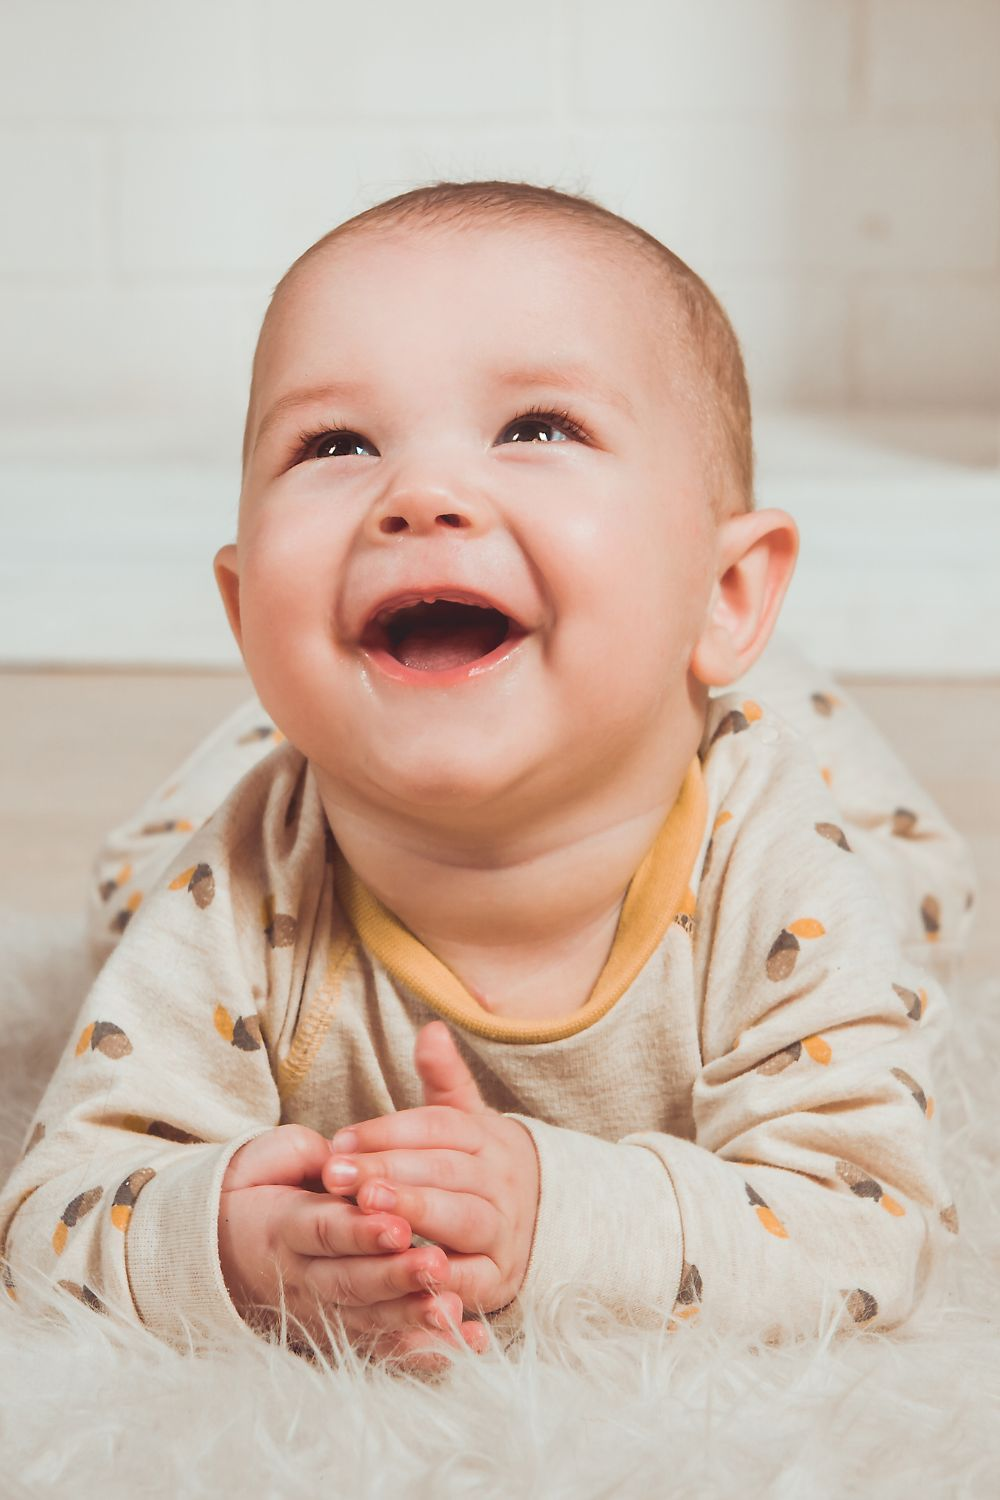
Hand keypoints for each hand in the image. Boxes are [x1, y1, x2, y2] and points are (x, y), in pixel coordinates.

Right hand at [218, 1123, 489, 1367]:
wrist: (223, 1242)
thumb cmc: (261, 1186)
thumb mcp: (274, 1161)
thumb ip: (308, 1157)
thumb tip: (342, 1157)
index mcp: (285, 1228)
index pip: (324, 1231)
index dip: (360, 1232)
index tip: (399, 1226)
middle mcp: (303, 1276)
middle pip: (350, 1281)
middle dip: (394, 1277)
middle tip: (436, 1266)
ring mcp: (323, 1308)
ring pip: (369, 1317)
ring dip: (412, 1316)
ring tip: (452, 1309)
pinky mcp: (342, 1330)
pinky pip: (384, 1344)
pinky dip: (424, 1349)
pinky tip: (466, 1344)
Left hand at [322, 1021, 540, 1317]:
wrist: (538, 1223)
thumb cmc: (478, 1167)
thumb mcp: (465, 1120)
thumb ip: (444, 1079)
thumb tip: (431, 1029)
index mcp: (488, 1138)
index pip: (439, 1127)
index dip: (389, 1132)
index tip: (341, 1140)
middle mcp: (501, 1181)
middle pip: (446, 1171)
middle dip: (390, 1172)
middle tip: (339, 1175)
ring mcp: (504, 1231)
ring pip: (462, 1219)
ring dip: (415, 1214)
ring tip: (367, 1209)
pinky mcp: (500, 1279)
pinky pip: (471, 1279)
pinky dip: (439, 1279)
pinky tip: (400, 1271)